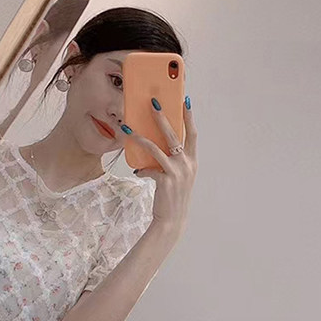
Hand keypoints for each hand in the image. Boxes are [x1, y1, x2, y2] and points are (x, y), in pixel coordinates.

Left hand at [115, 96, 197, 231]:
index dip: (189, 117)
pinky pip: (148, 168)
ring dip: (140, 137)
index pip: (192, 134)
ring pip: (156, 148)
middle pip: (173, 134)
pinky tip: (138, 171)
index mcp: (192, 161)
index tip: (185, 101)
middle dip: (162, 117)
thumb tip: (155, 148)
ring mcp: (176, 172)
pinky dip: (141, 168)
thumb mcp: (177, 177)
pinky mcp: (165, 181)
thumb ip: (172, 161)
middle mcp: (186, 164)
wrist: (172, 220)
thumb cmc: (173, 197)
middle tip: (153, 103)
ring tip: (128, 129)